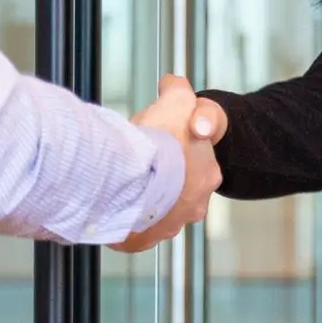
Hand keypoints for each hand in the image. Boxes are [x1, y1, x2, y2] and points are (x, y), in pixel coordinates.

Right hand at [109, 76, 228, 253]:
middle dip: (159, 176)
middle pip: (175, 187)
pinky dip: (125, 217)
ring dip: (142, 197)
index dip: (173, 146)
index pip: (193, 159)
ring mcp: (168, 226)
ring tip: (124, 182)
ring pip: (154, 209)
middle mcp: (194, 205)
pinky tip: (114, 202)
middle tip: (138, 162)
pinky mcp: (142, 241)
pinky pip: (133, 229)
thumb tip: (173, 81)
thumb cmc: (156, 144)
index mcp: (207, 174)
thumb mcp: (176, 101)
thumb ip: (178, 89)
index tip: (155, 141)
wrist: (127, 180)